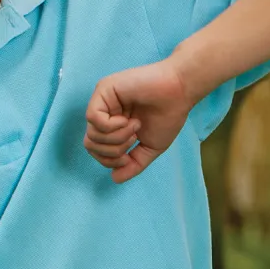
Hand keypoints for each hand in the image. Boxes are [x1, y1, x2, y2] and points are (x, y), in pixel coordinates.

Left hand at [82, 58, 195, 182]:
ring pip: (92, 134)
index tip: (129, 156)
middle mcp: (104, 112)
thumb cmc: (167, 116)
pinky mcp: (103, 90)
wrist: (179, 92)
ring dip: (117, 138)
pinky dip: (112, 126)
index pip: (97, 150)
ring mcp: (102, 101)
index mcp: (113, 125)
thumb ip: (133, 164)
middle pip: (91, 144)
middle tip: (133, 140)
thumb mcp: (150, 147)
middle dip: (113, 151)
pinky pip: (94, 118)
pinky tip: (128, 120)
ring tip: (135, 127)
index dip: (110, 160)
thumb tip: (114, 179)